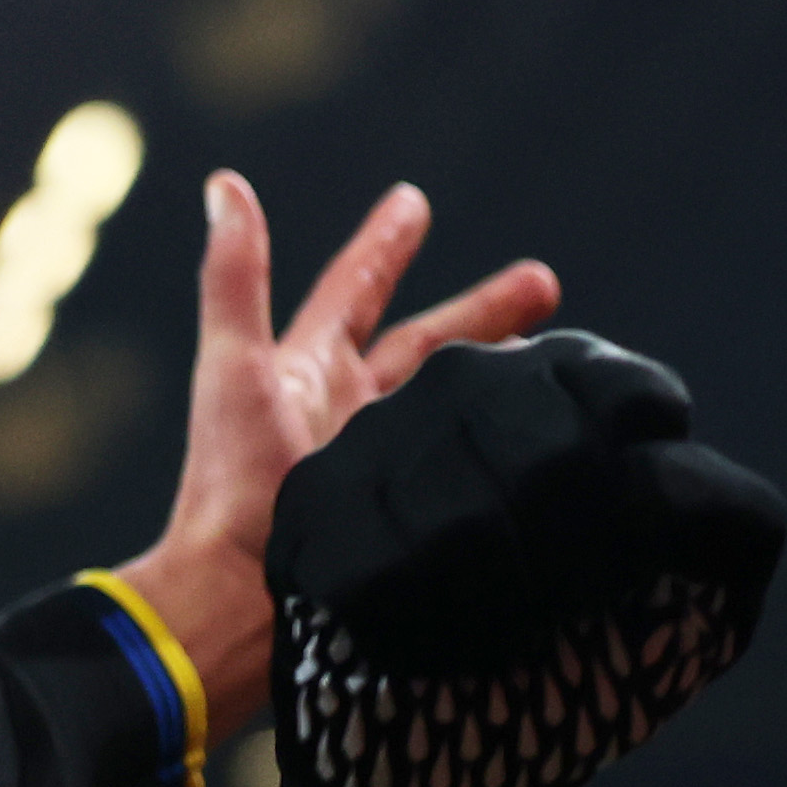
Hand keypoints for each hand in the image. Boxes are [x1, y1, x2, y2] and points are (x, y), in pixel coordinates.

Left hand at [111, 174, 555, 735]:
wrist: (242, 602)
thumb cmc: (232, 486)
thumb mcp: (236, 369)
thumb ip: (237, 278)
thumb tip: (223, 184)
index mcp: (305, 373)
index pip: (355, 292)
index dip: (383, 247)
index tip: (413, 202)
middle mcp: (346, 414)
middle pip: (425, 345)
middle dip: (484, 311)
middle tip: (546, 282)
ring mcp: (380, 465)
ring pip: (452, 405)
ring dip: (502, 377)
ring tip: (563, 360)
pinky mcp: (408, 512)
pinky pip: (465, 466)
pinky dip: (500, 446)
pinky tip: (545, 445)